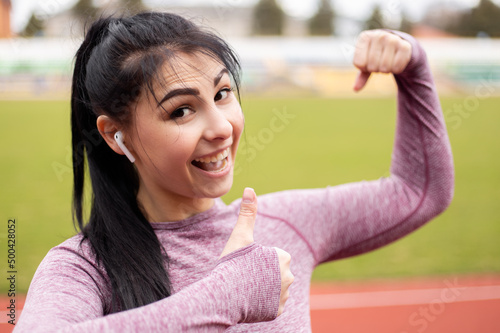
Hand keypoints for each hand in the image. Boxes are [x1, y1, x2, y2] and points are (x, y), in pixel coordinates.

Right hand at [219, 187, 293, 315]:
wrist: (224, 296)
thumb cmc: (232, 264)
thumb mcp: (240, 236)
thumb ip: (248, 213)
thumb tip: (249, 188)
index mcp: (283, 257)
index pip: (272, 256)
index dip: (256, 259)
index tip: (245, 263)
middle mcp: (289, 276)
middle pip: (273, 272)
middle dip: (261, 274)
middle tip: (244, 276)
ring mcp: (284, 295)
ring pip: (273, 288)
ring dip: (262, 289)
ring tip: (245, 288)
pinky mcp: (278, 311)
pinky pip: (271, 305)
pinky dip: (262, 304)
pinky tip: (250, 301)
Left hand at [353, 30, 411, 91]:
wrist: (397, 45)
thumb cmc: (377, 54)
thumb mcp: (366, 62)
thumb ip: (361, 76)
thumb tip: (355, 89)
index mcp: (365, 37)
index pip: (359, 63)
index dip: (364, 67)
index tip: (368, 61)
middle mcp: (379, 35)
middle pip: (372, 66)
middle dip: (375, 69)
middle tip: (379, 62)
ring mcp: (393, 39)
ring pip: (385, 67)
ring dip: (386, 70)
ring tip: (387, 62)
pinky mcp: (405, 46)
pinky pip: (397, 67)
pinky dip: (396, 70)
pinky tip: (396, 62)